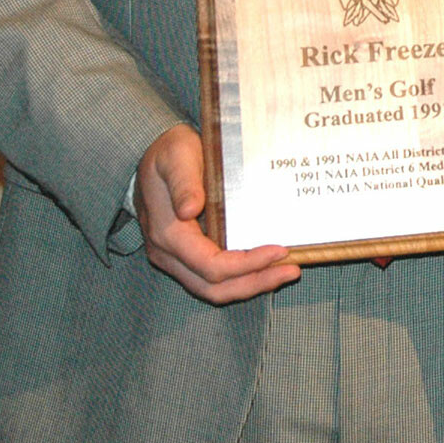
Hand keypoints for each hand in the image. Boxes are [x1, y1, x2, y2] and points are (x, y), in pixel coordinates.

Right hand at [136, 123, 298, 303]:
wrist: (152, 156)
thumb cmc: (169, 153)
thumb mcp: (176, 156)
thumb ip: (183, 182)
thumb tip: (189, 209)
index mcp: (168, 233)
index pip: (210, 265)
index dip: (246, 264)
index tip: (279, 251)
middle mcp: (168, 253)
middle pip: (213, 287)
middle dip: (254, 283)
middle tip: (291, 270)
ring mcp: (175, 258)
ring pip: (212, 289)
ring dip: (250, 285)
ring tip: (284, 272)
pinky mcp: (185, 256)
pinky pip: (211, 278)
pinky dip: (240, 277)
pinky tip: (265, 266)